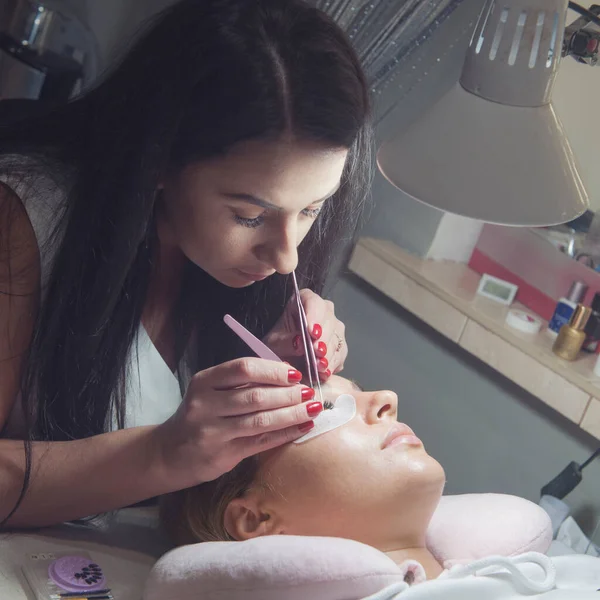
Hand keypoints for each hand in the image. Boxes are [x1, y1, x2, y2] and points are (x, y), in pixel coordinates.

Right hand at [153, 358, 321, 486]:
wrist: (169, 453)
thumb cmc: (199, 415)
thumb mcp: (210, 392)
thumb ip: (240, 382)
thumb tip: (287, 374)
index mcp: (204, 382)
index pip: (242, 368)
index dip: (272, 370)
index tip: (295, 373)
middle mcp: (205, 405)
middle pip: (255, 395)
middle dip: (288, 394)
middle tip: (310, 392)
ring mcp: (212, 432)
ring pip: (260, 420)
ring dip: (292, 413)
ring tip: (313, 408)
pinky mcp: (222, 454)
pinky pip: (261, 442)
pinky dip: (285, 433)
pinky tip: (303, 427)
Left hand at [263, 289, 347, 380]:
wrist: (284, 359)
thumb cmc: (278, 344)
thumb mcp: (274, 343)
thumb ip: (286, 341)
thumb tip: (299, 343)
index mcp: (304, 301)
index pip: (313, 302)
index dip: (314, 316)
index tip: (312, 332)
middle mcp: (323, 311)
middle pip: (329, 320)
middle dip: (323, 338)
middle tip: (317, 351)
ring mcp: (334, 328)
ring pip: (337, 337)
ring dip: (329, 353)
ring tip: (320, 365)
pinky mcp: (340, 346)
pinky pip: (340, 353)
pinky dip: (333, 364)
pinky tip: (325, 372)